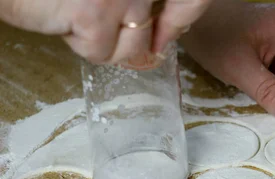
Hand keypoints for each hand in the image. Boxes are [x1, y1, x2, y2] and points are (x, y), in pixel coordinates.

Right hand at [0, 0, 211, 62]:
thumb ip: (135, 1)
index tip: (164, 35)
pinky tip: (64, 20)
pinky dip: (81, 46)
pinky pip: (102, 53)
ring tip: (76, 15)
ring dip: (103, 41)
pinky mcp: (95, 16)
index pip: (187, 3)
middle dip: (125, 34)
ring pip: (130, 47)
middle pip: (150, 29)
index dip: (180, 20)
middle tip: (92, 16)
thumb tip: (165, 30)